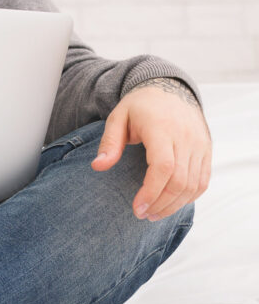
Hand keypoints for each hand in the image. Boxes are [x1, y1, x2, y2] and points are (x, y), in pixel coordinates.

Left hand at [91, 78, 211, 220]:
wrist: (169, 89)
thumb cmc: (140, 106)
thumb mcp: (118, 117)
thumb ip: (109, 143)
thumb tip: (97, 167)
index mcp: (161, 128)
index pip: (163, 167)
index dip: (151, 191)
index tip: (136, 208)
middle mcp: (185, 137)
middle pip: (180, 181)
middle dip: (161, 204)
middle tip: (142, 215)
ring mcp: (200, 144)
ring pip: (194, 184)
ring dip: (174, 205)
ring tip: (154, 213)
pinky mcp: (206, 150)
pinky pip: (203, 180)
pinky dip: (189, 196)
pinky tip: (171, 203)